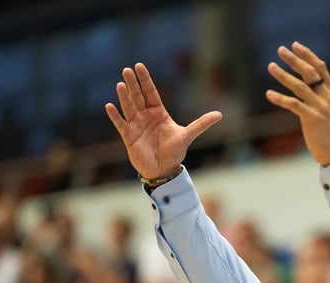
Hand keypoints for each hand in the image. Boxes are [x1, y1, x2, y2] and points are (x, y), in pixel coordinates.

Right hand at [105, 63, 221, 178]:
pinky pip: (120, 124)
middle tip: (127, 70)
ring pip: (129, 108)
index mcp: (159, 113)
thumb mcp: (188, 136)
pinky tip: (109, 106)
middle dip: (133, 84)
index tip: (139, 66)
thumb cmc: (174, 152)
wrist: (164, 170)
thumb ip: (201, 124)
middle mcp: (146, 116)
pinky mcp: (129, 137)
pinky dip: (115, 116)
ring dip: (124, 97)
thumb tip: (219, 115)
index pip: (151, 92)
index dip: (145, 80)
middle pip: (138, 97)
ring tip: (120, 84)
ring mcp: (136, 126)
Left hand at [265, 42, 329, 165]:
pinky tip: (269, 93)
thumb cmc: (328, 131)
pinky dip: (280, 98)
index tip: (295, 45)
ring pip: (299, 86)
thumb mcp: (328, 109)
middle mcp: (327, 97)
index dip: (308, 55)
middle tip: (281, 50)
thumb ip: (319, 96)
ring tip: (271, 66)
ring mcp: (320, 107)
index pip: (320, 68)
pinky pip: (293, 104)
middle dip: (294, 59)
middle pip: (310, 72)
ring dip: (283, 75)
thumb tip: (305, 85)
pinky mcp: (311, 118)